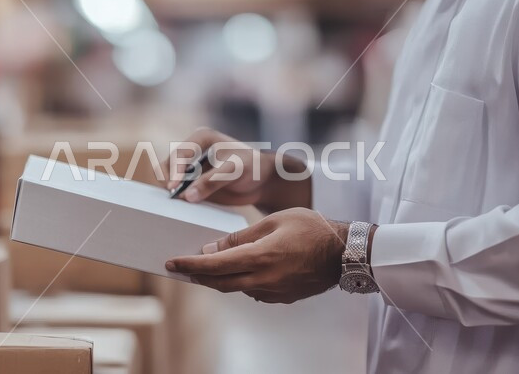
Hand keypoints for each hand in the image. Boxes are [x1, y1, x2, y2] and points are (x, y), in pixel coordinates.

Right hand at [161, 128, 310, 212]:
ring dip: (172, 192)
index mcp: (200, 138)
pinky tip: (184, 208)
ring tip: (178, 205)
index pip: (180, 153)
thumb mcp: (234, 172)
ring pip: (169, 179)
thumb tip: (187, 196)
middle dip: (169, 181)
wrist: (262, 180)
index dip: (174, 170)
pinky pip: (178, 191)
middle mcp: (191, 151)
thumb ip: (211, 181)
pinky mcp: (191, 183)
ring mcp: (189, 168)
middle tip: (173, 198)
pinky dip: (178, 199)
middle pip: (168, 165)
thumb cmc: (251, 167)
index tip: (173, 188)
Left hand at [165, 208, 348, 303]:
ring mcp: (273, 291)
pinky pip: (253, 291)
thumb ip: (241, 236)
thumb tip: (213, 248)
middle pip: (220, 282)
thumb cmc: (312, 228)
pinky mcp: (282, 297)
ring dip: (219, 278)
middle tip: (183, 268)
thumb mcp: (273, 221)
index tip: (172, 263)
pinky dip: (241, 282)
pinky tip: (241, 270)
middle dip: (198, 275)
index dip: (190, 265)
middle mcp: (263, 279)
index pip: (214, 265)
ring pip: (236, 288)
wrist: (345, 252)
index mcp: (259, 257)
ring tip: (210, 266)